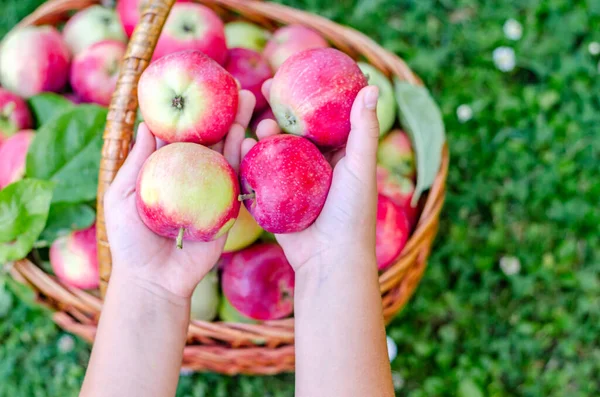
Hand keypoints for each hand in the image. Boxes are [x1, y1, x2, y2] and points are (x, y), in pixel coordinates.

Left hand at [103, 90, 255, 297]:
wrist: (153, 279)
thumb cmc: (130, 240)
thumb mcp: (121, 196)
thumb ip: (136, 163)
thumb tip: (144, 124)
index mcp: (167, 171)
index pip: (180, 135)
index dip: (188, 111)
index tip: (198, 85)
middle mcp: (192, 177)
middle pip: (209, 139)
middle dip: (221, 113)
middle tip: (233, 86)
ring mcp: (212, 192)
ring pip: (227, 154)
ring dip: (238, 127)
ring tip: (248, 100)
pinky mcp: (227, 209)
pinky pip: (237, 181)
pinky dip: (243, 158)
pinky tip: (249, 136)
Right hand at [242, 81, 379, 270]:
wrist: (329, 259)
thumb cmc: (352, 212)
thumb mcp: (360, 167)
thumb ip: (363, 130)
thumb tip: (371, 86)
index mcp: (339, 158)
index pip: (323, 119)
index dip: (311, 96)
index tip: (296, 75)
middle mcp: (316, 168)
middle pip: (295, 131)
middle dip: (281, 109)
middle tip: (267, 88)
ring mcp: (293, 185)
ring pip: (275, 151)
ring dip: (266, 134)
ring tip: (261, 124)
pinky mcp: (275, 200)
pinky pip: (260, 175)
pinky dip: (251, 160)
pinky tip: (244, 147)